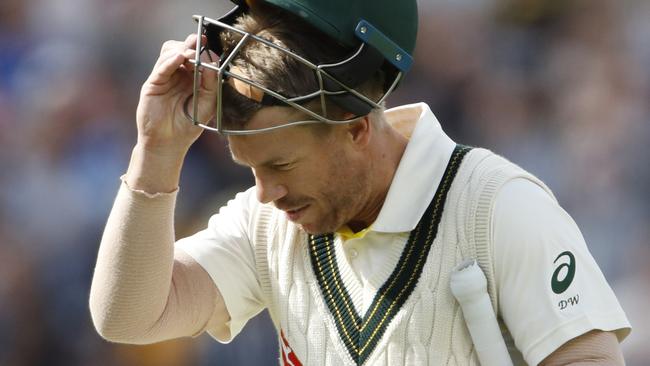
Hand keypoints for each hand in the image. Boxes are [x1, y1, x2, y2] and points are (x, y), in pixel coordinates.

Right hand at [125, 34, 217, 192]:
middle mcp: (177, 74)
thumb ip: (211, 84)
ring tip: (192, 53)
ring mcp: (164, 78)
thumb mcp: (207, 104)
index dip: (203, 49)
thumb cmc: (189, 125)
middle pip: (180, 48)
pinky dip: (171, 61)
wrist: (169, 143)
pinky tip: (180, 58)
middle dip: (192, 43)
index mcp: (192, 77)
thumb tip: (214, 62)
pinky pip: (161, 68)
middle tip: (202, 42)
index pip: (196, 55)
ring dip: (182, 50)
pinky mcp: (153, 84)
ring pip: (169, 53)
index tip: (211, 44)